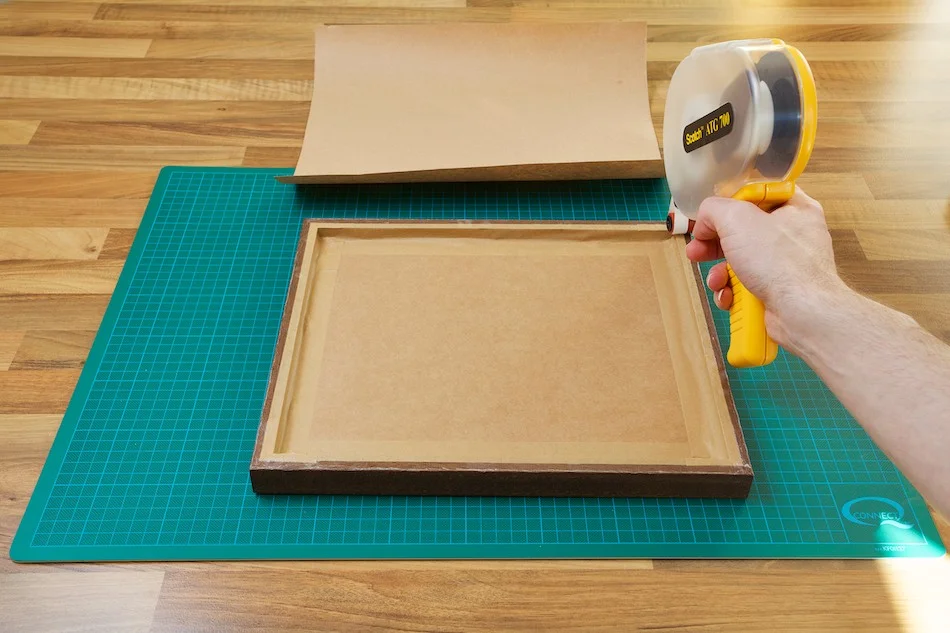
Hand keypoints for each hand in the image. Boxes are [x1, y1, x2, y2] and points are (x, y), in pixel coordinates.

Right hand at [684, 187, 847, 349]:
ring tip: (716, 280)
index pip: (757, 195)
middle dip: (714, 243)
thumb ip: (714, 209)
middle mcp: (792, 235)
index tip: (712, 215)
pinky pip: (745, 285)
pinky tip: (728, 296)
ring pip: (740, 261)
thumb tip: (705, 222)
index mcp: (794, 208)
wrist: (801, 313)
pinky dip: (731, 292)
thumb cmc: (783, 264)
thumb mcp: (736, 218)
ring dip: (719, 272)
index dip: (730, 203)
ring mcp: (785, 265)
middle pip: (742, 231)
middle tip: (698, 249)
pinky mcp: (777, 291)